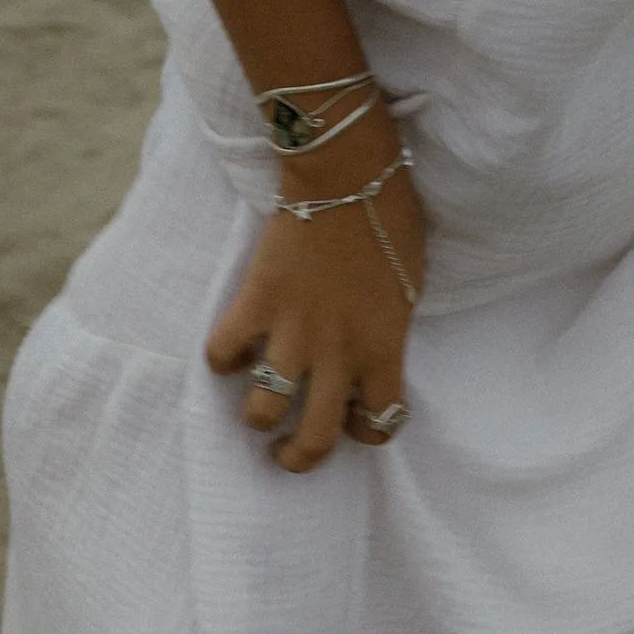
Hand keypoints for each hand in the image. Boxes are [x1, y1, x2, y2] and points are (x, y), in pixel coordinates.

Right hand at [204, 104, 424, 471]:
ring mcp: (293, 331)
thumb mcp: (409, 284)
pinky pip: (223, 352)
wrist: (346, 175)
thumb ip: (389, 326)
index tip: (355, 419)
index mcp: (383, 347)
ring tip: (257, 412)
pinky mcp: (256, 303)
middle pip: (316, 436)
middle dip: (299, 458)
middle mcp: (338, 352)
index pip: (382, 421)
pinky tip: (235, 349)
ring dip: (258, 419)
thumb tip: (374, 348)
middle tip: (288, 452)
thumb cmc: (390, 219)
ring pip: (263, 410)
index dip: (367, 431)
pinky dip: (223, 358)